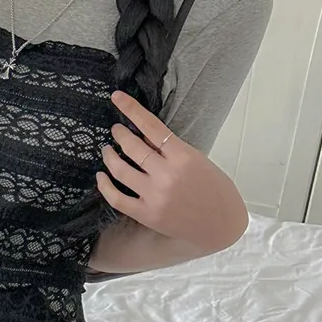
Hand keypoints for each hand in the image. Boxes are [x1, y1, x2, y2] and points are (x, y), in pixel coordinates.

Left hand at [97, 87, 236, 247]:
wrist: (220, 224)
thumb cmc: (213, 188)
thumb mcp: (197, 160)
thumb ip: (170, 149)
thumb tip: (144, 137)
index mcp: (182, 156)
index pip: (150, 126)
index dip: (131, 109)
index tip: (116, 98)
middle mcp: (166, 175)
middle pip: (132, 147)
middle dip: (120, 134)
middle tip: (116, 130)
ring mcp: (154, 196)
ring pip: (121, 170)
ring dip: (110, 156)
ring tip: (107, 150)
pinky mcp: (146, 215)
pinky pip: (118, 199)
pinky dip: (105, 186)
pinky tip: (101, 176)